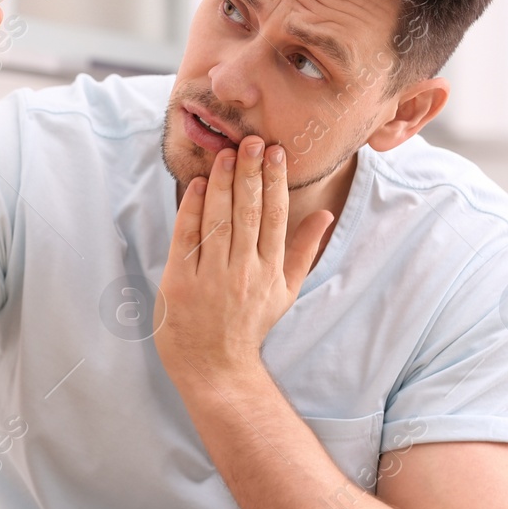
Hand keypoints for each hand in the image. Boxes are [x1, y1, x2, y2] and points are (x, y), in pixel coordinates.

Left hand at [154, 137, 334, 391]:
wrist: (216, 368)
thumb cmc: (250, 325)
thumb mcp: (285, 291)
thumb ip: (304, 251)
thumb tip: (326, 216)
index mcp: (271, 271)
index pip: (274, 216)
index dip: (275, 181)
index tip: (275, 151)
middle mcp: (244, 271)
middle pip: (248, 212)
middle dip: (250, 172)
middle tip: (251, 140)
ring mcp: (212, 277)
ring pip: (219, 220)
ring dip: (222, 183)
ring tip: (226, 153)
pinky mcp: (180, 282)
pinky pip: (187, 238)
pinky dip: (192, 209)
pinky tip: (198, 185)